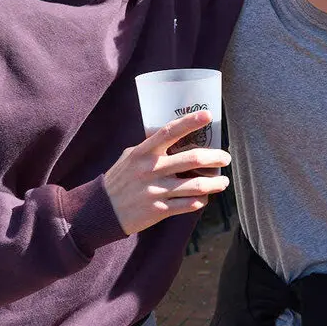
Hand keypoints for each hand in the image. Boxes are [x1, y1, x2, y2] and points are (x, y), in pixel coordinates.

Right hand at [102, 111, 230, 234]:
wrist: (101, 210)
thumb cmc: (120, 180)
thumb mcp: (130, 157)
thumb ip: (150, 147)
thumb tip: (174, 134)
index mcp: (144, 152)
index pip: (169, 131)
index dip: (189, 122)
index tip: (207, 115)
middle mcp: (151, 169)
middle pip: (192, 159)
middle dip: (215, 157)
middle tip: (225, 158)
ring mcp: (156, 190)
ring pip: (196, 185)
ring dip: (216, 183)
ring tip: (223, 182)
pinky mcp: (159, 210)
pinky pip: (189, 205)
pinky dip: (201, 200)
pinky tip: (204, 198)